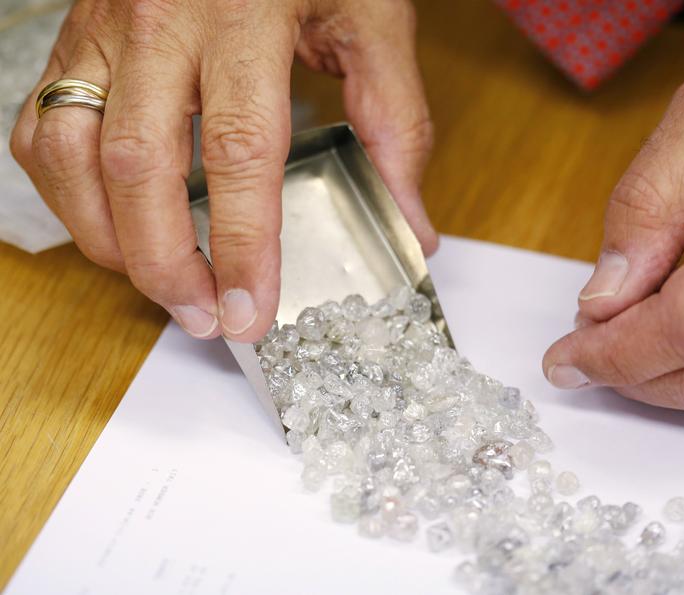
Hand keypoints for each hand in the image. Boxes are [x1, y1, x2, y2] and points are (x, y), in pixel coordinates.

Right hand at [10, 0, 436, 341]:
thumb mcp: (371, 18)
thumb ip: (394, 121)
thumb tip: (412, 223)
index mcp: (242, 14)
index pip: (239, 151)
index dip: (243, 243)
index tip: (252, 309)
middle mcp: (159, 21)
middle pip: (139, 167)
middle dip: (167, 264)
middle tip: (205, 319)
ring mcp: (104, 27)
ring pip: (72, 152)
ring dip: (108, 239)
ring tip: (163, 286)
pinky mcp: (76, 37)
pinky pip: (42, 126)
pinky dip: (68, 192)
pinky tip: (112, 225)